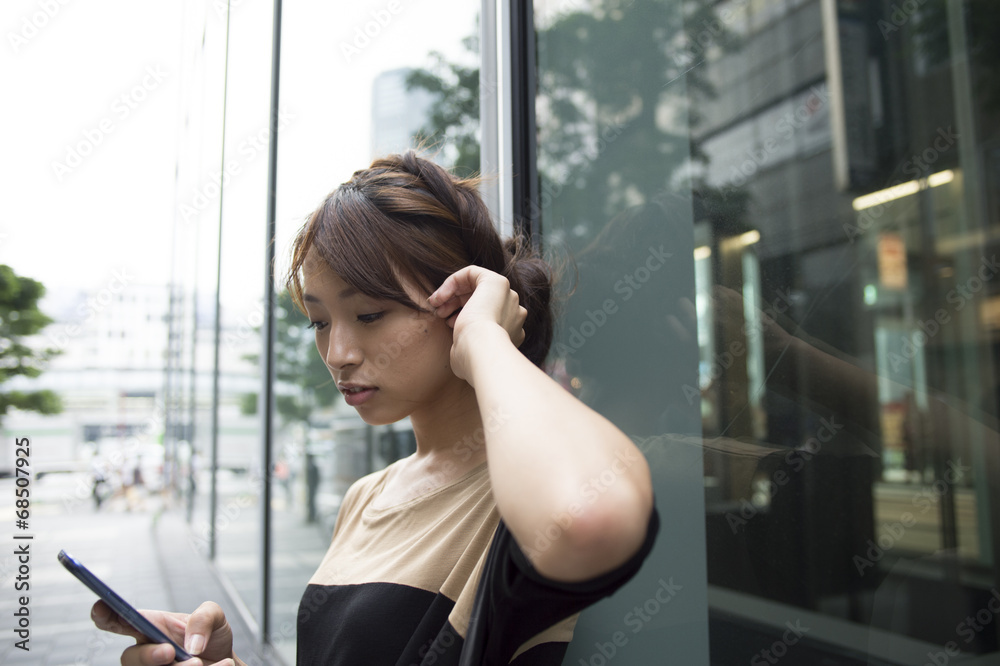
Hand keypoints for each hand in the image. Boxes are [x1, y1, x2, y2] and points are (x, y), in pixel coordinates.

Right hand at [92, 600, 236, 665]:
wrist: (226, 663)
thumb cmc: (212, 639)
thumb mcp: (215, 617)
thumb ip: (205, 617)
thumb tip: (192, 644)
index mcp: (151, 627)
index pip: (119, 621)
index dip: (105, 614)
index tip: (100, 607)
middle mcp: (146, 652)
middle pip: (129, 658)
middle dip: (148, 656)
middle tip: (171, 652)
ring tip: (201, 663)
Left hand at [427, 266, 526, 381]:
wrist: (481, 351)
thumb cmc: (473, 360)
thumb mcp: (470, 355)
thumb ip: (470, 347)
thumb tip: (459, 353)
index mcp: (512, 331)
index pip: (486, 315)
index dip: (463, 316)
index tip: (446, 323)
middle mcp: (515, 312)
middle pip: (482, 300)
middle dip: (456, 305)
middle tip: (439, 314)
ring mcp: (508, 296)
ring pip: (476, 287)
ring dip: (453, 295)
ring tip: (437, 308)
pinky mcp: (497, 282)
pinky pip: (472, 273)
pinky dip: (453, 281)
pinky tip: (441, 296)